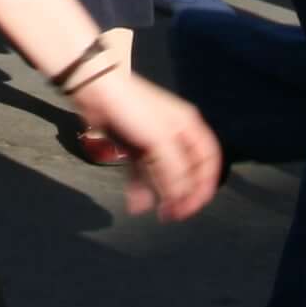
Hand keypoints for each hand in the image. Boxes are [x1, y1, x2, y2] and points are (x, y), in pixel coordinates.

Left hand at [71, 68, 221, 221]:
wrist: (96, 91)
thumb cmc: (133, 109)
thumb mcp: (159, 140)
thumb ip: (175, 170)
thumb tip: (182, 198)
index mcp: (189, 128)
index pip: (209, 160)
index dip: (205, 185)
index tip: (194, 205)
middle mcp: (176, 135)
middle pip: (187, 171)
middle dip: (182, 195)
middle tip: (173, 214)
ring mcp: (155, 142)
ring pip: (164, 175)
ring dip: (161, 195)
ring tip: (157, 213)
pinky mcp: (135, 147)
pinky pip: (143, 173)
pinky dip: (142, 189)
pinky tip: (136, 204)